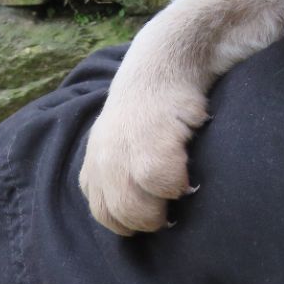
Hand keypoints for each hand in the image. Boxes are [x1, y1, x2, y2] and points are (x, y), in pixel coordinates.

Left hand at [79, 71, 209, 235]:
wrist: (162, 62)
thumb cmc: (148, 106)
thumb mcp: (119, 140)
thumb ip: (118, 173)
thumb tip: (134, 214)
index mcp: (94, 164)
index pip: (105, 214)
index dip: (131, 221)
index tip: (154, 212)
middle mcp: (103, 162)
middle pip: (122, 216)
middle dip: (150, 219)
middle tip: (172, 206)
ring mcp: (124, 155)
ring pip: (140, 210)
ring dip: (165, 207)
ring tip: (182, 189)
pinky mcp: (151, 146)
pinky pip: (164, 186)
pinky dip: (179, 185)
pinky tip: (189, 171)